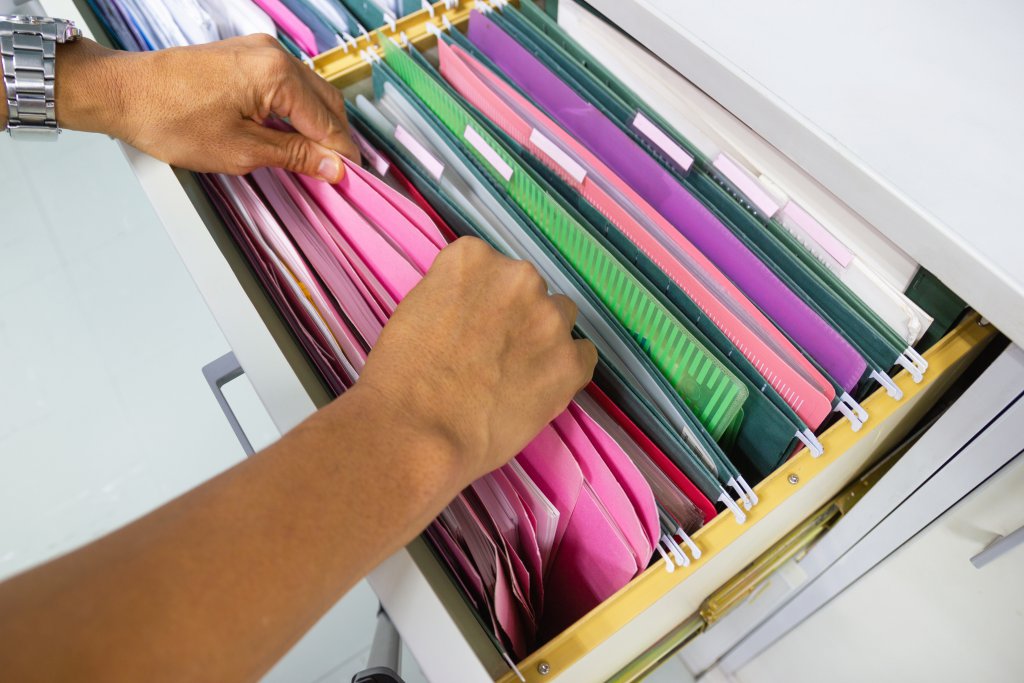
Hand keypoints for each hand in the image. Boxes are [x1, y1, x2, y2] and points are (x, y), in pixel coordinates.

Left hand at [51, 36, 357, 180]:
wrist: (120, 92)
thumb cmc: (168, 118)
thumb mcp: (240, 151)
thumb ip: (294, 156)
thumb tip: (332, 166)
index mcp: (277, 75)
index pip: (328, 122)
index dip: (342, 156)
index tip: (351, 181)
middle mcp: (273, 55)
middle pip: (326, 103)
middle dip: (334, 140)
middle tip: (336, 175)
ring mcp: (259, 51)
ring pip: (309, 94)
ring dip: (316, 126)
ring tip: (313, 161)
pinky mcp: (245, 56)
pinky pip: (287, 85)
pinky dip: (295, 112)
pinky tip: (290, 137)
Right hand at [355, 237, 597, 482]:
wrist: (416, 432)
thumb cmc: (401, 378)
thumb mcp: (418, 309)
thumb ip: (456, 297)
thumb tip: (478, 312)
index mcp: (473, 258)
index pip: (490, 267)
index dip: (481, 302)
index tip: (470, 326)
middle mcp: (517, 278)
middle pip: (528, 290)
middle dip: (514, 317)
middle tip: (491, 355)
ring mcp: (549, 319)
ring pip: (560, 318)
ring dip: (543, 339)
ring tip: (514, 375)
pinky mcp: (570, 363)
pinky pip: (584, 356)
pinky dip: (566, 370)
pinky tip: (539, 389)